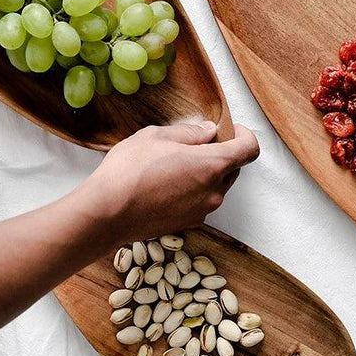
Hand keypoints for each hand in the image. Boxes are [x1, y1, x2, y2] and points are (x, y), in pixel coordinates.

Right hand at [82, 121, 258, 241]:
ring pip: (215, 187)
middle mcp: (213, 192)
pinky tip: (166, 185)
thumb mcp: (156, 136)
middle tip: (195, 145)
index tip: (232, 130)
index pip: (249, 150)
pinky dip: (192, 192)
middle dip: (221, 154)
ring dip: (205, 174)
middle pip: (233, 169)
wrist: (107, 213)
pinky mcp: (187, 224)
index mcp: (211, 165)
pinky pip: (200, 203)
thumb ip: (189, 133)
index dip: (245, 136)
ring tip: (174, 166)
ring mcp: (201, 211)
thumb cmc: (128, 172)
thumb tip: (207, 132)